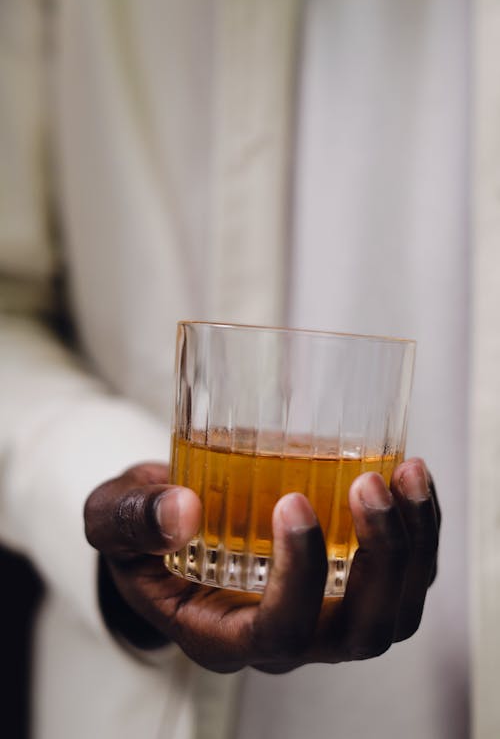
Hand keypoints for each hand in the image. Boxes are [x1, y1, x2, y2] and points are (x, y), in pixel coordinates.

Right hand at [84, 458, 438, 672]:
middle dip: (377, 561)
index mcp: (223, 632)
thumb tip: (179, 512)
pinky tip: (413, 477)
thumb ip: (132, 518)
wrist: (174, 524)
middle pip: (356, 633)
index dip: (296, 578)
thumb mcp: (113, 520)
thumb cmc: (142, 532)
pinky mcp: (348, 582)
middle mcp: (285, 635)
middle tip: (368, 485)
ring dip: (413, 543)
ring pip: (393, 610)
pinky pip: (405, 574)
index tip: (291, 503)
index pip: (276, 632)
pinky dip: (421, 528)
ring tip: (405, 473)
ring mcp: (324, 612)